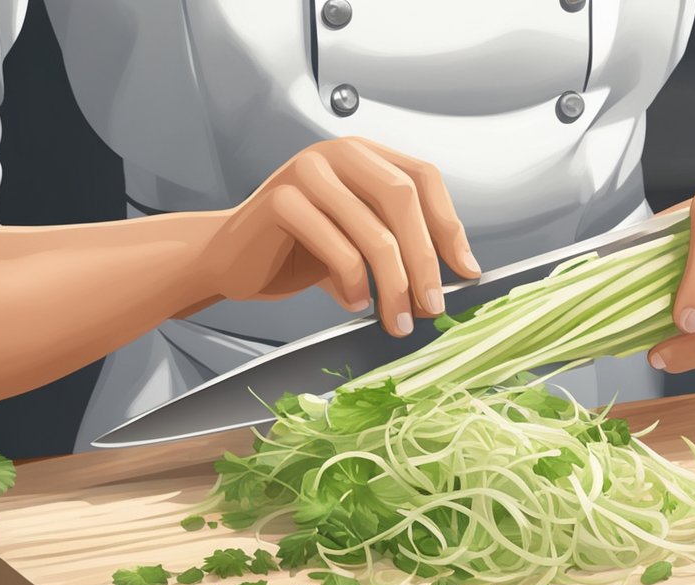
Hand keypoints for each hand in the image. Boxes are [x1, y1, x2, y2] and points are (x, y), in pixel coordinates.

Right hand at [201, 137, 479, 336]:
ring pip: (373, 230)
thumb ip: (401, 246)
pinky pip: (336, 247)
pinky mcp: (280, 200)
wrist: (230, 258)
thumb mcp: (359, 241)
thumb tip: (458, 277)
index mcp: (364, 155)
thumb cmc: (298, 250)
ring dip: (394, 285)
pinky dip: (354, 282)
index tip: (465, 272)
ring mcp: (307, 171)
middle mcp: (338, 154)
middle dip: (426, 261)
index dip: (449, 226)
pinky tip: (355, 302)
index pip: (424, 179)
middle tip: (433, 305)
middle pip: (403, 200)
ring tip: (397, 319)